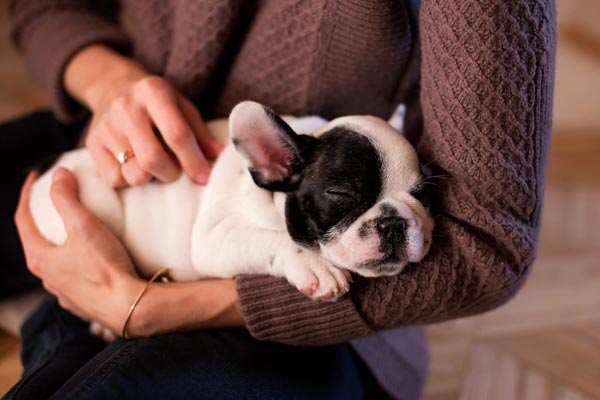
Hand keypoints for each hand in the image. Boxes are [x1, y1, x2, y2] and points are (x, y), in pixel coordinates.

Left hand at [14, 169, 142, 332]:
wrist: (129, 306)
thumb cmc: (104, 268)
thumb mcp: (83, 225)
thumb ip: (66, 198)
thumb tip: (58, 175)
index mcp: (40, 258)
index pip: (23, 219)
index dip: (27, 194)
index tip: (36, 177)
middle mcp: (47, 278)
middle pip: (37, 241)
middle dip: (43, 219)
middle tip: (56, 202)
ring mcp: (64, 292)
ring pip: (56, 261)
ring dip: (61, 243)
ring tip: (76, 230)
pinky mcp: (83, 302)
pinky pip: (74, 276)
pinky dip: (77, 261)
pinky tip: (92, 259)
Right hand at [65, 45, 222, 187]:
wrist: (112, 87)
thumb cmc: (156, 103)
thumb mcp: (182, 106)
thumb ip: (200, 132)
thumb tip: (219, 155)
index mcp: (154, 92)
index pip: (176, 134)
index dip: (193, 161)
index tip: (204, 177)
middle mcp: (126, 107)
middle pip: (153, 159)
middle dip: (171, 173)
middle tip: (176, 171)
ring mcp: (106, 126)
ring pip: (134, 173)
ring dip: (151, 178)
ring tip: (155, 165)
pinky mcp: (92, 144)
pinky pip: (115, 179)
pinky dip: (130, 179)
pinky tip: (134, 165)